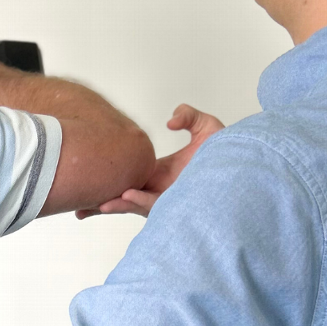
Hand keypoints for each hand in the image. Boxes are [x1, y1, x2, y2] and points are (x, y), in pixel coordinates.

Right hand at [75, 103, 223, 218]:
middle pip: (123, 199)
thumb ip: (187, 116)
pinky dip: (139, 201)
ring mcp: (167, 200)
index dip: (109, 180)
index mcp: (159, 173)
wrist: (247, 169)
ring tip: (98, 205)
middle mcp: (159, 189)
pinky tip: (127, 196)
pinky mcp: (176, 207)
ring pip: (134, 205)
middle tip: (78, 210)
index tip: (89, 179)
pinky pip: (154, 205)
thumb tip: (169, 121)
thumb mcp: (206, 126)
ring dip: (116, 204)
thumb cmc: (230, 154)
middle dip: (101, 205)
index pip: (127, 177)